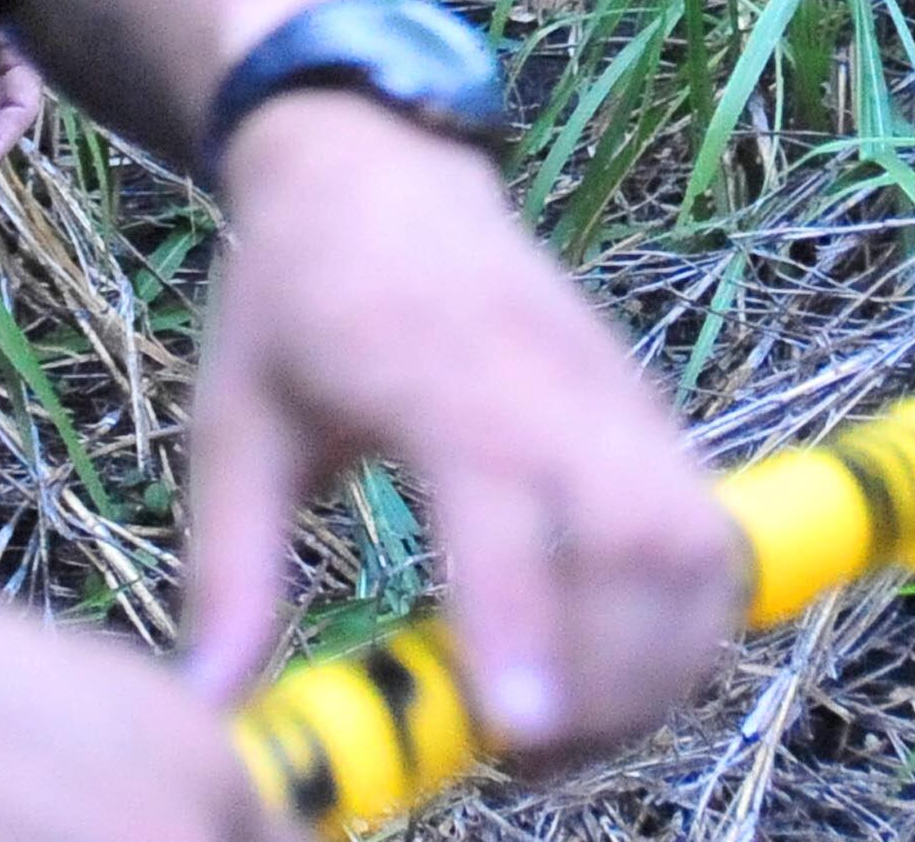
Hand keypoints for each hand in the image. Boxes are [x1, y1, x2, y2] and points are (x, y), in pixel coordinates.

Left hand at [175, 99, 744, 764]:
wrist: (377, 162)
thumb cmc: (293, 297)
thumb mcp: (232, 426)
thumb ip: (229, 572)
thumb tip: (207, 712)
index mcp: (436, 372)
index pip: (506, 497)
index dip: (523, 617)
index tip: (516, 732)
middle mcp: (552, 380)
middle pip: (648, 539)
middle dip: (615, 676)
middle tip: (525, 753)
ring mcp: (616, 394)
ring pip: (702, 544)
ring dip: (662, 660)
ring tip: (571, 726)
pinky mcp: (646, 413)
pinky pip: (707, 528)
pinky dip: (681, 619)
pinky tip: (608, 667)